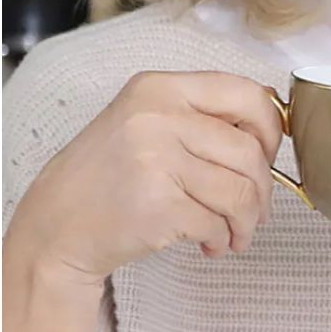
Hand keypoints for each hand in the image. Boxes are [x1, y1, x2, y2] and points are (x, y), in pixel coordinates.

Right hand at [5, 70, 284, 284]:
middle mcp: (157, 116)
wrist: (58, 223)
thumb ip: (198, 117)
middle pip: (250, 151)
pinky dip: (221, 240)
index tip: (268, 154)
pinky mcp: (159, 205)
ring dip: (248, 222)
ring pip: (241, 192)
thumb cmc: (107, 175)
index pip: (246, 94)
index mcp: (159, 87)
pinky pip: (218, 224)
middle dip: (262, 190)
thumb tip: (273, 132)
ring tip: (234, 233)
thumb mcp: (144, 121)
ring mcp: (157, 159)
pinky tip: (208, 244)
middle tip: (254, 209)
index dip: (271, 129)